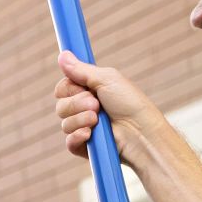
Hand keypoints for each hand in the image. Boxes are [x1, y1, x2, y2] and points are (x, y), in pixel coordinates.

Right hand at [54, 50, 168, 169]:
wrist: (142, 132)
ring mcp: (83, 128)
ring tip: (99, 120)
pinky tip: (90, 134)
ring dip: (81, 119)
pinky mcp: (84, 147)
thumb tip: (62, 54)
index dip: (68, 88)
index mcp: (87, 92)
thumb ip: (81, 70)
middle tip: (96, 104)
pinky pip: (68, 142)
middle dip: (77, 104)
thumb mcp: (107, 79)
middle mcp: (83, 110)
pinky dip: (78, 137)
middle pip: (60, 105)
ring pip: (64, 123)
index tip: (83, 88)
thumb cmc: (130, 103)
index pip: (61, 89)